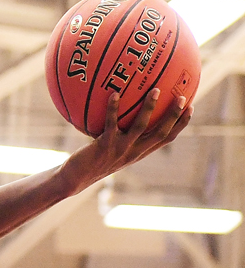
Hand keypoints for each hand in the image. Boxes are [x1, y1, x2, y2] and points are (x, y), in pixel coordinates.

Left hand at [62, 88, 191, 193]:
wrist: (76, 177)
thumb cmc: (93, 159)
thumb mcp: (112, 148)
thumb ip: (122, 134)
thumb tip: (125, 110)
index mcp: (140, 152)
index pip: (166, 138)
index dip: (180, 124)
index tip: (190, 107)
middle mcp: (134, 152)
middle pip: (161, 133)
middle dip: (174, 116)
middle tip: (182, 97)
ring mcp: (120, 149)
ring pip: (140, 127)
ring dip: (149, 108)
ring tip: (155, 90)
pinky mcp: (105, 145)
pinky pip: (111, 123)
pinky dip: (113, 108)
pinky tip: (115, 93)